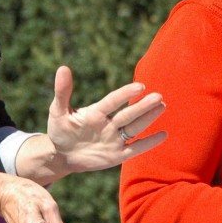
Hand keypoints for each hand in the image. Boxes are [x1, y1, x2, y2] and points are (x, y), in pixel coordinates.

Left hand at [45, 65, 166, 173]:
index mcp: (96, 112)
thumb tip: (63, 67)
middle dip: (142, 106)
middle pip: (128, 115)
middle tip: (158, 96)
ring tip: (162, 106)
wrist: (62, 154)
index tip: (139, 87)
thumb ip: (63, 92)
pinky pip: (135, 149)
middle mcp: (109, 124)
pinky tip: (163, 135)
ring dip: (148, 118)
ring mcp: (114, 139)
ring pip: (134, 128)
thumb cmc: (60, 130)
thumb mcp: (58, 111)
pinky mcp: (117, 155)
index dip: (124, 95)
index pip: (112, 102)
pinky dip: (148, 143)